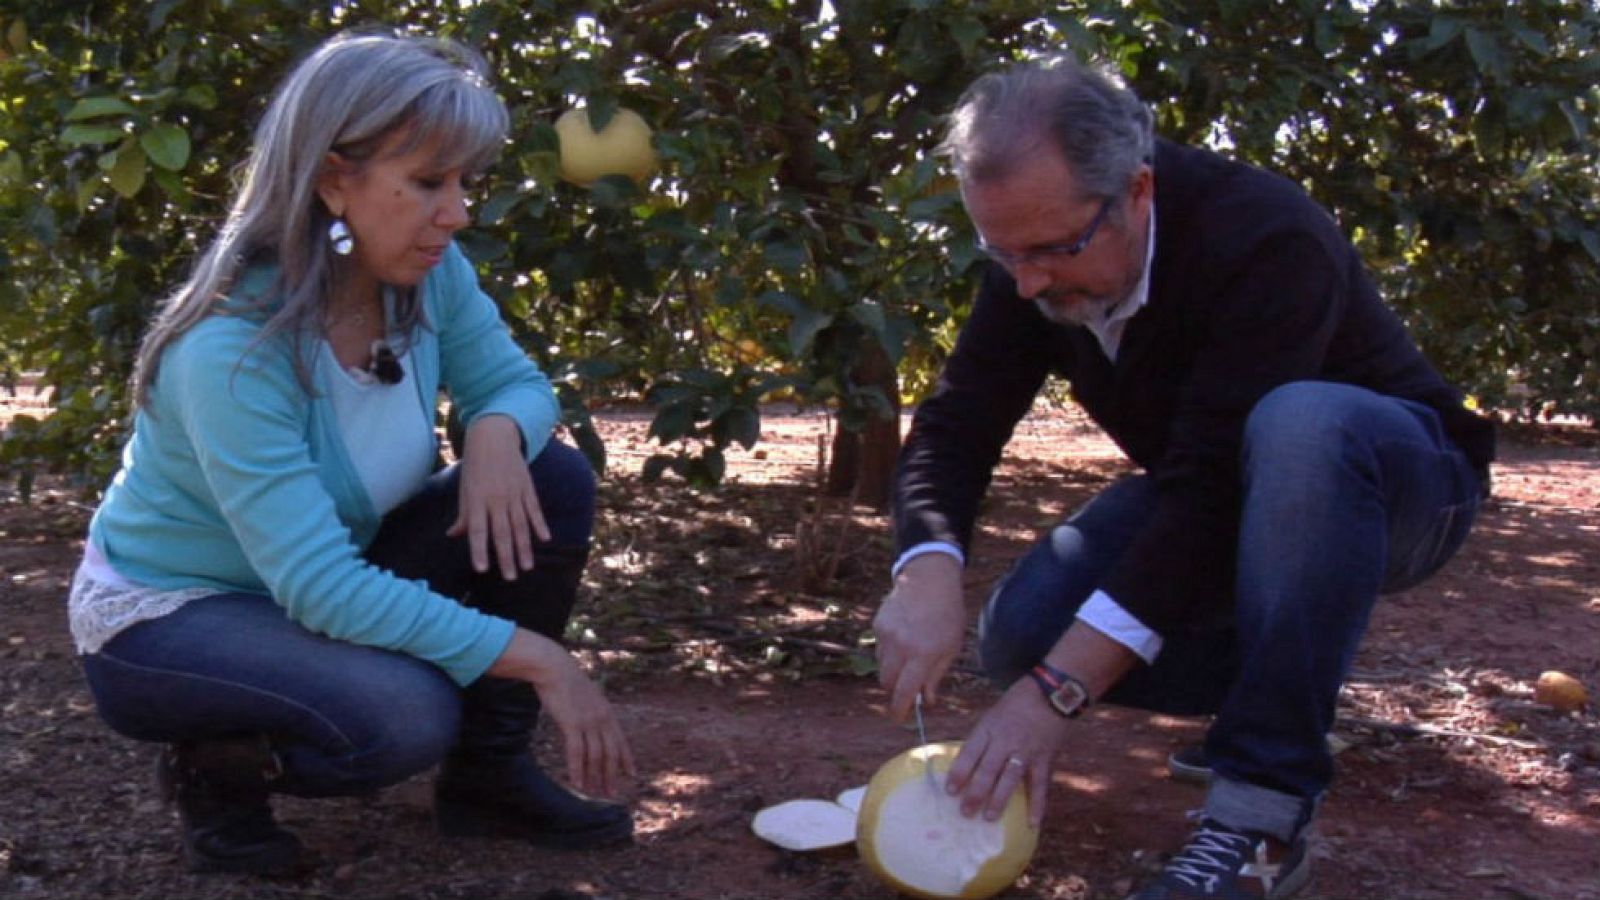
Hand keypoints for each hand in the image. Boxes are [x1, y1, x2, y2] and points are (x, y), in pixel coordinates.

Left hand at [447, 415, 549, 579]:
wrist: (494, 438)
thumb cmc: (475, 467)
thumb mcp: (465, 489)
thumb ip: (464, 514)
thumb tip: (454, 535)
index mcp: (477, 500)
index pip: (478, 530)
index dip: (479, 550)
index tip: (482, 569)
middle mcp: (496, 499)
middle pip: (502, 532)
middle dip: (506, 557)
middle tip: (510, 577)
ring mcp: (514, 494)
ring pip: (520, 525)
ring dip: (524, 547)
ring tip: (527, 566)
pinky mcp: (527, 488)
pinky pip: (534, 509)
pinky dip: (539, 524)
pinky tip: (544, 539)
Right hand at [489, 629, 635, 796]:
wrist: (554, 667)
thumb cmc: (566, 681)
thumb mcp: (587, 696)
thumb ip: (592, 711)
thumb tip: (591, 723)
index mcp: (607, 712)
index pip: (621, 741)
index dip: (627, 759)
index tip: (632, 775)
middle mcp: (602, 719)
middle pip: (611, 754)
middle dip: (612, 776)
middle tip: (612, 794)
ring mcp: (588, 722)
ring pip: (596, 757)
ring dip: (595, 778)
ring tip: (595, 793)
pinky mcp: (572, 724)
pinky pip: (576, 754)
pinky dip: (578, 771)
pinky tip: (577, 784)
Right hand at [873, 553, 965, 722]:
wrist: (930, 579)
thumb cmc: (947, 614)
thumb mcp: (951, 647)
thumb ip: (936, 676)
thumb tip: (926, 700)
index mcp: (923, 654)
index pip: (905, 691)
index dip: (900, 709)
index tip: (899, 717)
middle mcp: (901, 646)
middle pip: (887, 683)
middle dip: (894, 691)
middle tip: (905, 691)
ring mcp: (886, 635)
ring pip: (882, 666)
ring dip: (892, 670)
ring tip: (909, 656)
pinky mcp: (877, 625)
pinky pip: (880, 648)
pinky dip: (889, 651)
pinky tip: (904, 637)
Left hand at [944, 676, 1069, 827]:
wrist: (1050, 692)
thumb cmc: (1015, 705)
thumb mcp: (991, 716)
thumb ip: (981, 740)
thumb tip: (964, 766)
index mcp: (989, 728)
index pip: (970, 753)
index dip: (959, 773)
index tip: (949, 791)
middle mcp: (1006, 740)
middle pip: (988, 769)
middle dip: (975, 793)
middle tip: (965, 812)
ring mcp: (1026, 751)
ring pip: (1010, 778)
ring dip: (999, 800)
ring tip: (989, 818)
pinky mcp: (1045, 758)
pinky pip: (1040, 784)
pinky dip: (1037, 805)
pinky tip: (1032, 822)